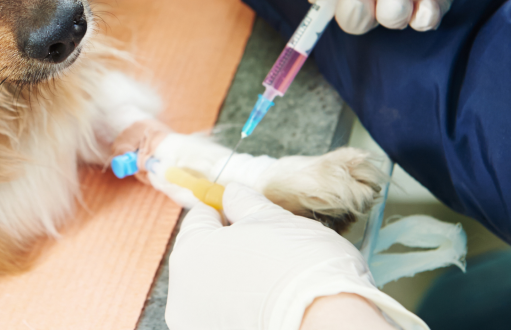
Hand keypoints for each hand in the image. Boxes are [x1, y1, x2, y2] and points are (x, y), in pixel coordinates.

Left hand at [166, 183, 425, 329]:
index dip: (227, 210)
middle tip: (271, 249)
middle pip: (204, 255)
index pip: (201, 216)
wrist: (328, 329)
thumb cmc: (301, 267)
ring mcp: (196, 322)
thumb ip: (246, 203)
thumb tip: (232, 194)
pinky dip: (243, 311)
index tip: (251, 214)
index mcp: (190, 250)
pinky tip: (272, 309)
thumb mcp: (275, 219)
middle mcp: (182, 292)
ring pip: (214, 289)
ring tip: (276, 284)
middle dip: (232, 248)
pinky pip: (225, 316)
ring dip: (237, 282)